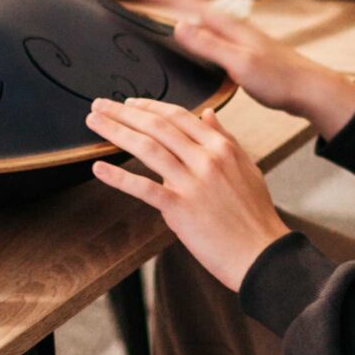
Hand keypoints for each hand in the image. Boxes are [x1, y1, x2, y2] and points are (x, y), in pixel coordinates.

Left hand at [85, 97, 290, 288]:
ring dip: (116, 132)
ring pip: (147, 148)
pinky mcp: (180, 208)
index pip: (178, 116)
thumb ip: (225, 139)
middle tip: (100, 105)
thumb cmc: (254, 214)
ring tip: (94, 123)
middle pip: (157, 126)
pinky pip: (143, 188)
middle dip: (124, 113)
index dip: (150, 106)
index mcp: (221, 147)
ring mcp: (192, 183)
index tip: (129, 102)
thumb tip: (208, 115)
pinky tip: (99, 168)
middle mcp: (206, 159)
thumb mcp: (246, 167)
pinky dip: (118, 177)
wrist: (260, 252)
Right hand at [118, 0, 354, 137]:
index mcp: (225, 23)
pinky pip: (201, 23)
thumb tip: (179, 26)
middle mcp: (226, 23)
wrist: (307, 88)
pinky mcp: (233, 45)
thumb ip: (210, 45)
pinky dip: (186, 14)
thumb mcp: (241, 63)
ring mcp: (230, 32)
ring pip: (192, 6)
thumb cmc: (281, 78)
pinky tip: (184, 20)